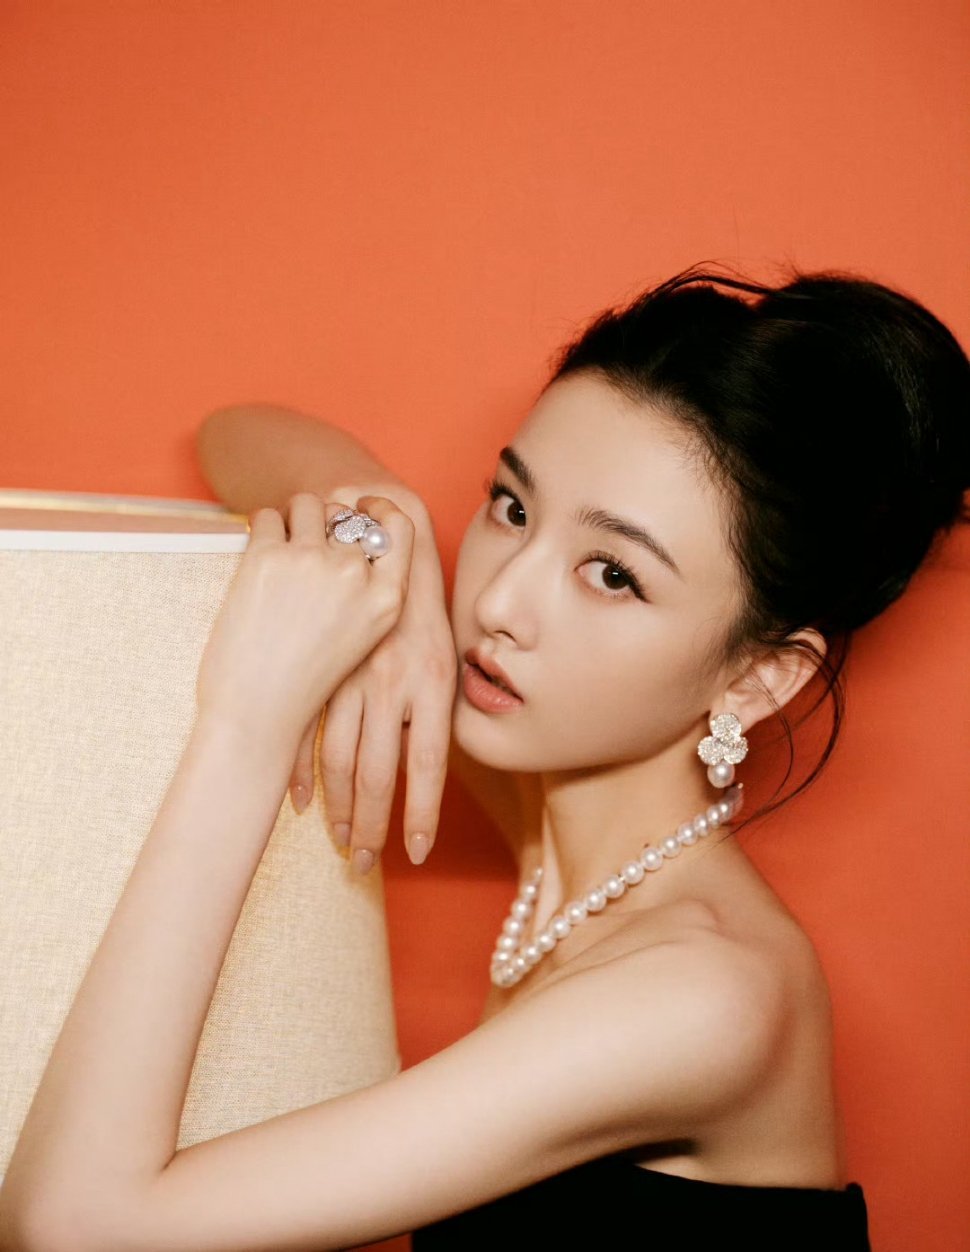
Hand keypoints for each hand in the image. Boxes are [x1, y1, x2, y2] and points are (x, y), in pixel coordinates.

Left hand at [195, 492, 414, 752]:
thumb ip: (366, 596)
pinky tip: (259, 557)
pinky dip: (261, 529)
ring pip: (308, 504)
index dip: (380, 508)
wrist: (258, 713)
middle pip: (347, 515)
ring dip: (293, 519)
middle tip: (307, 544)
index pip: (399, 526)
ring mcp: (312, 561)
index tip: (363, 505)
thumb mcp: (362, 643)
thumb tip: (352, 545)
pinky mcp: (267, 558)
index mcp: (386, 598)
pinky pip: (266, 516)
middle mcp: (355, 574)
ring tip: (282, 546)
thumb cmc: (306, 685)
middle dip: (326, 524)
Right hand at [285, 496, 456, 873]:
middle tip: (363, 863)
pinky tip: (299, 801)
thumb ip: (446, 706)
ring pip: (337, 757)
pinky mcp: (320, 666)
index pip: (427, 765)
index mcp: (431, 681)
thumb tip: (446, 767)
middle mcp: (389, 683)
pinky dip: (299, 769)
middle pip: (375, 773)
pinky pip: (305, 729)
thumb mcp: (449, 648)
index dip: (419, 814)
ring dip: (336, 807)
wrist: (379, 524)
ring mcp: (349, 676)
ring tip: (338, 843)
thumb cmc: (425, 597)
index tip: (413, 854)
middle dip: (369, 825)